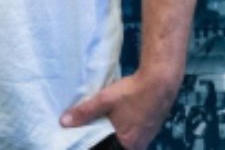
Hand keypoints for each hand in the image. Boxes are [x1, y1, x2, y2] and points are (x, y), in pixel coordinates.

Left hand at [60, 72, 179, 149]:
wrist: (161, 81)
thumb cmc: (132, 92)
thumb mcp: (105, 100)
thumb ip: (85, 112)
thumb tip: (63, 123)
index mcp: (127, 144)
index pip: (106, 149)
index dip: (96, 144)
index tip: (87, 138)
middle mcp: (138, 146)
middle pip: (116, 147)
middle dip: (104, 140)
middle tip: (92, 131)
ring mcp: (146, 138)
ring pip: (125, 142)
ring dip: (114, 135)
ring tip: (102, 125)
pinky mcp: (150, 130)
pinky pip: (134, 136)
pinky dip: (124, 131)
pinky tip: (118, 121)